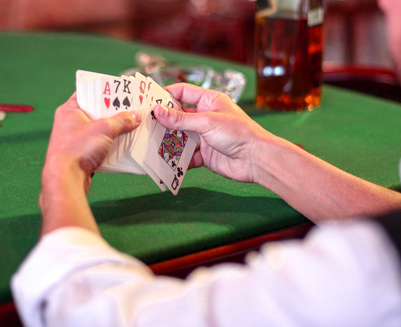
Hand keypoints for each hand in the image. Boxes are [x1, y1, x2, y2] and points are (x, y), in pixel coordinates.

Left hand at [39, 93, 140, 235]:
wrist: (66, 179)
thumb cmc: (78, 148)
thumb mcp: (104, 129)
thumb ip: (122, 121)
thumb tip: (135, 116)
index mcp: (70, 110)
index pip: (88, 92)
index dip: (105, 91)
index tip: (121, 91)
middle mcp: (70, 123)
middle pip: (96, 112)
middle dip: (114, 112)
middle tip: (132, 109)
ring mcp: (75, 139)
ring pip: (99, 130)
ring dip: (114, 130)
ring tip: (132, 126)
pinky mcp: (81, 154)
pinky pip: (99, 145)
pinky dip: (110, 144)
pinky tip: (124, 145)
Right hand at [154, 83, 275, 183]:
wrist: (256, 160)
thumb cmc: (238, 133)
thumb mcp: (207, 122)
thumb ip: (181, 119)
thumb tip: (157, 111)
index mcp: (209, 101)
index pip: (182, 92)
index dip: (165, 94)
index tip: (148, 100)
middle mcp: (205, 117)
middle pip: (178, 116)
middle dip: (163, 121)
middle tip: (144, 124)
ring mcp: (204, 136)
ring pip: (180, 137)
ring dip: (168, 140)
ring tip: (150, 143)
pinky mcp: (204, 154)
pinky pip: (186, 156)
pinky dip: (177, 158)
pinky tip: (165, 160)